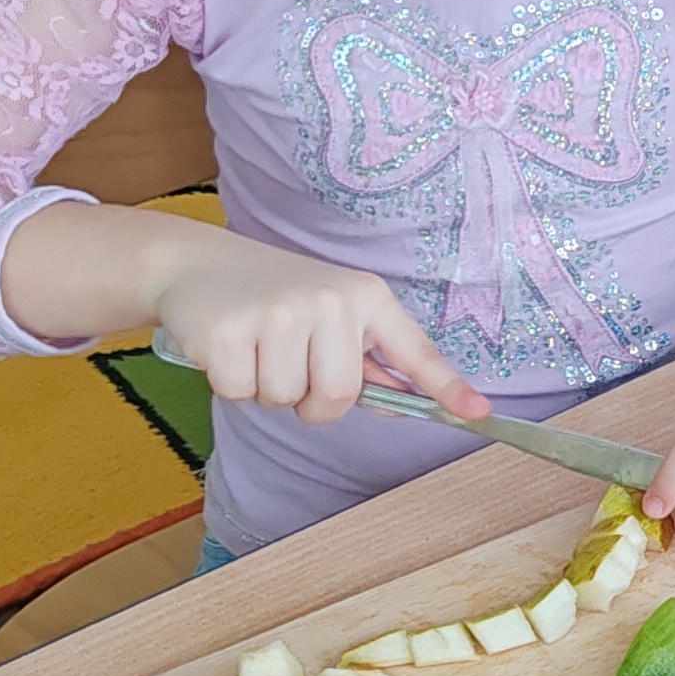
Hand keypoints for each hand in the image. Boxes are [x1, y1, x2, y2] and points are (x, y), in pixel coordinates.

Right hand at [153, 230, 481, 428]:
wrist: (196, 263)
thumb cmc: (275, 296)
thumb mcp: (332, 313)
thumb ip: (367, 359)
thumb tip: (406, 403)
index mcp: (367, 298)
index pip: (413, 350)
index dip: (446, 386)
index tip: (477, 412)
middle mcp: (331, 301)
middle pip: (337, 397)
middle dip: (312, 403)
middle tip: (292, 367)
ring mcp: (279, 313)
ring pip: (286, 400)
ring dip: (267, 390)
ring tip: (258, 347)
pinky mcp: (228, 331)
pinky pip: (240, 393)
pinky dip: (230, 384)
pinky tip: (228, 347)